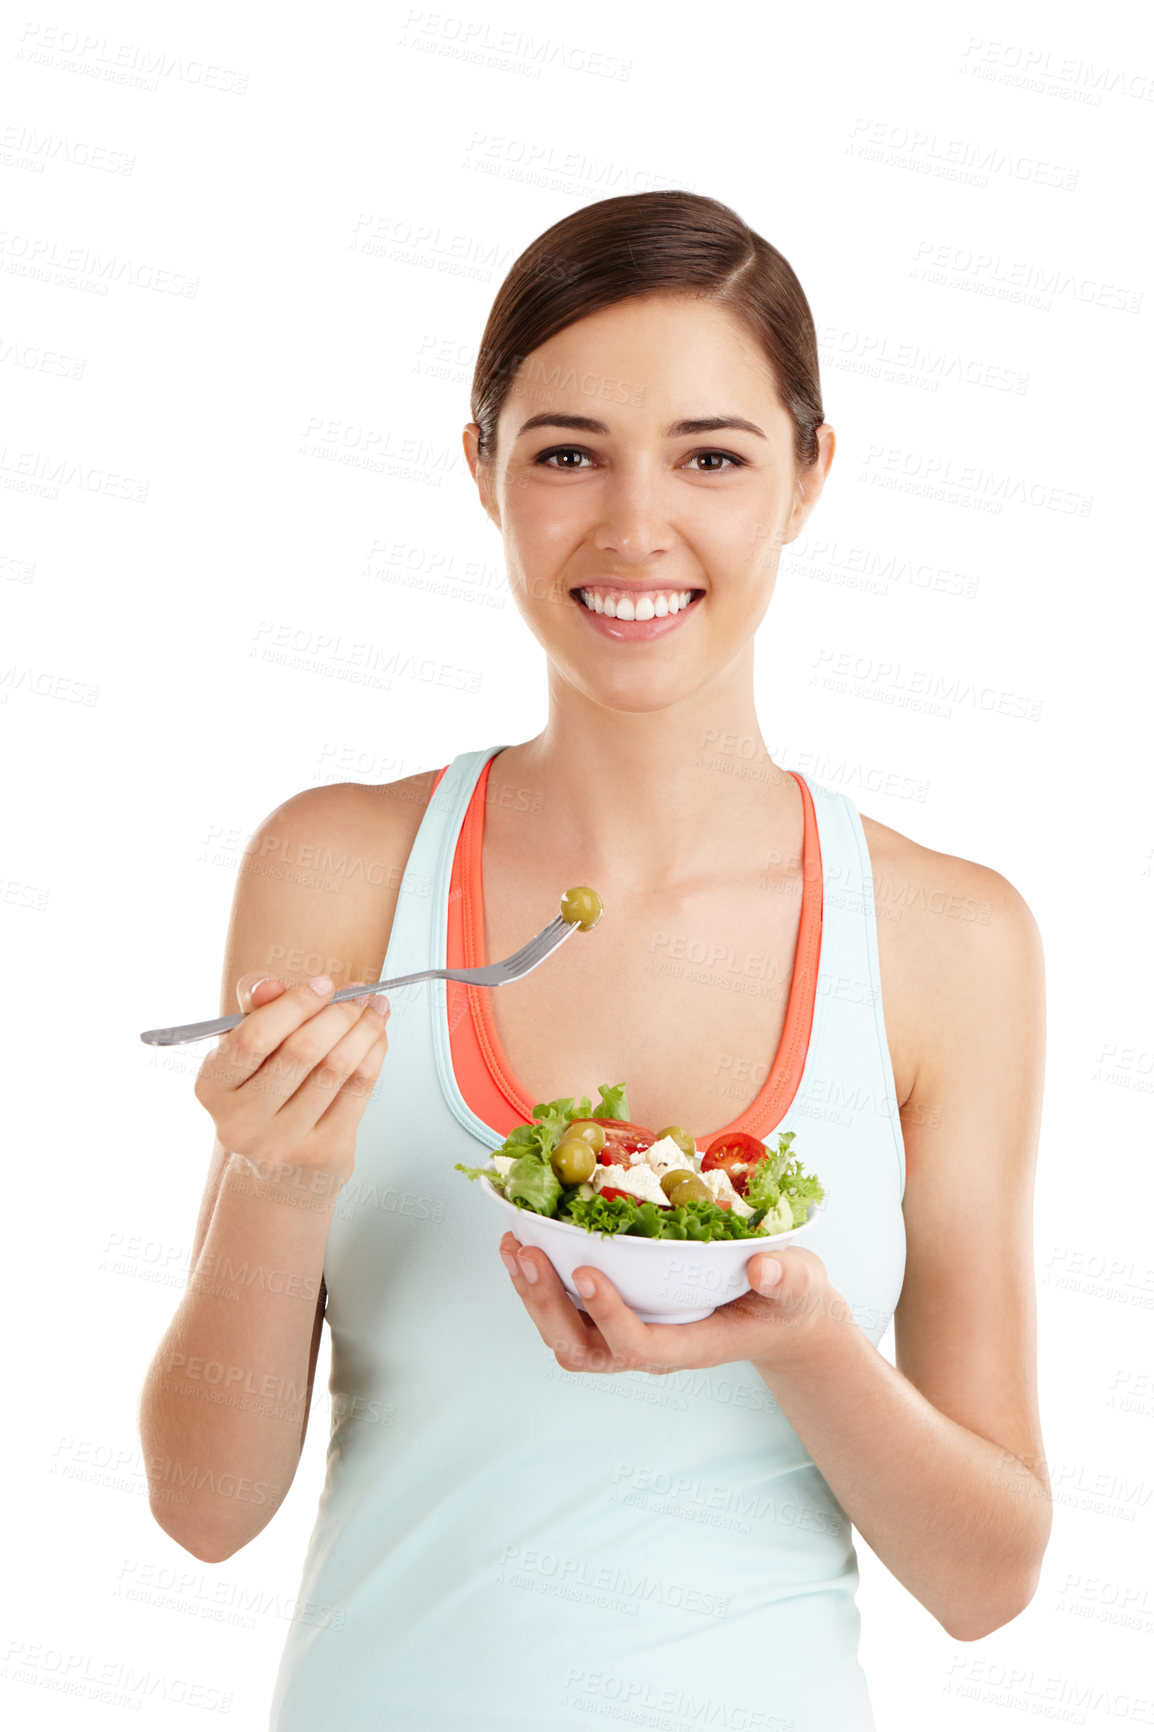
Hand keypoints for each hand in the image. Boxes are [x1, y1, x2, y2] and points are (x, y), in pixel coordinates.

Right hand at [193, 971, 390, 1194]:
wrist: (278, 1171)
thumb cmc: (264, 1096)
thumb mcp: (247, 1053)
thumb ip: (255, 1011)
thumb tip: (267, 985)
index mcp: (213, 1088)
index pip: (253, 1038)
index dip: (294, 1004)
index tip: (324, 983)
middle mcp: (241, 1122)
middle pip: (301, 1052)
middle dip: (338, 1013)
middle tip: (358, 994)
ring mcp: (282, 1143)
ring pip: (336, 1069)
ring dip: (364, 1029)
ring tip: (375, 1008)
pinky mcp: (322, 1154)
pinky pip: (357, 1090)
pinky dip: (373, 1055)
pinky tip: (376, 1037)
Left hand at [498, 1231, 846, 1380]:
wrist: (780, 1315)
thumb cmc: (788, 1300)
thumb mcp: (800, 1286)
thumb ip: (787, 1279)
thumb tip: (764, 1268)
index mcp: (692, 1344)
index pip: (640, 1345)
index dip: (609, 1314)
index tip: (586, 1271)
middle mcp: (652, 1346)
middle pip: (584, 1348)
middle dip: (548, 1305)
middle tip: (527, 1254)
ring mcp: (629, 1333)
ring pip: (567, 1335)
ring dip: (533, 1296)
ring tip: (514, 1246)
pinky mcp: (617, 1314)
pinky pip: (568, 1312)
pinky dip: (541, 1282)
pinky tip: (527, 1242)